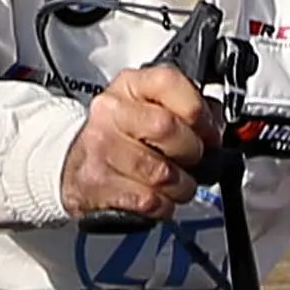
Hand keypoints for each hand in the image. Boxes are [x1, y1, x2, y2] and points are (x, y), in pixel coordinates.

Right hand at [59, 65, 221, 220]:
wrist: (73, 165)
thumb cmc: (121, 137)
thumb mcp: (150, 108)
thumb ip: (187, 108)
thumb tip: (216, 122)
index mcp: (130, 86)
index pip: (169, 83)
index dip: (199, 111)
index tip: (208, 131)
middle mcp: (111, 111)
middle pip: (167, 127)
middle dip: (192, 151)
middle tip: (193, 160)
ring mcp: (101, 147)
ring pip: (162, 172)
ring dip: (181, 186)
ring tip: (177, 184)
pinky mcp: (97, 182)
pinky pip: (149, 200)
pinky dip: (163, 206)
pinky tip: (159, 198)